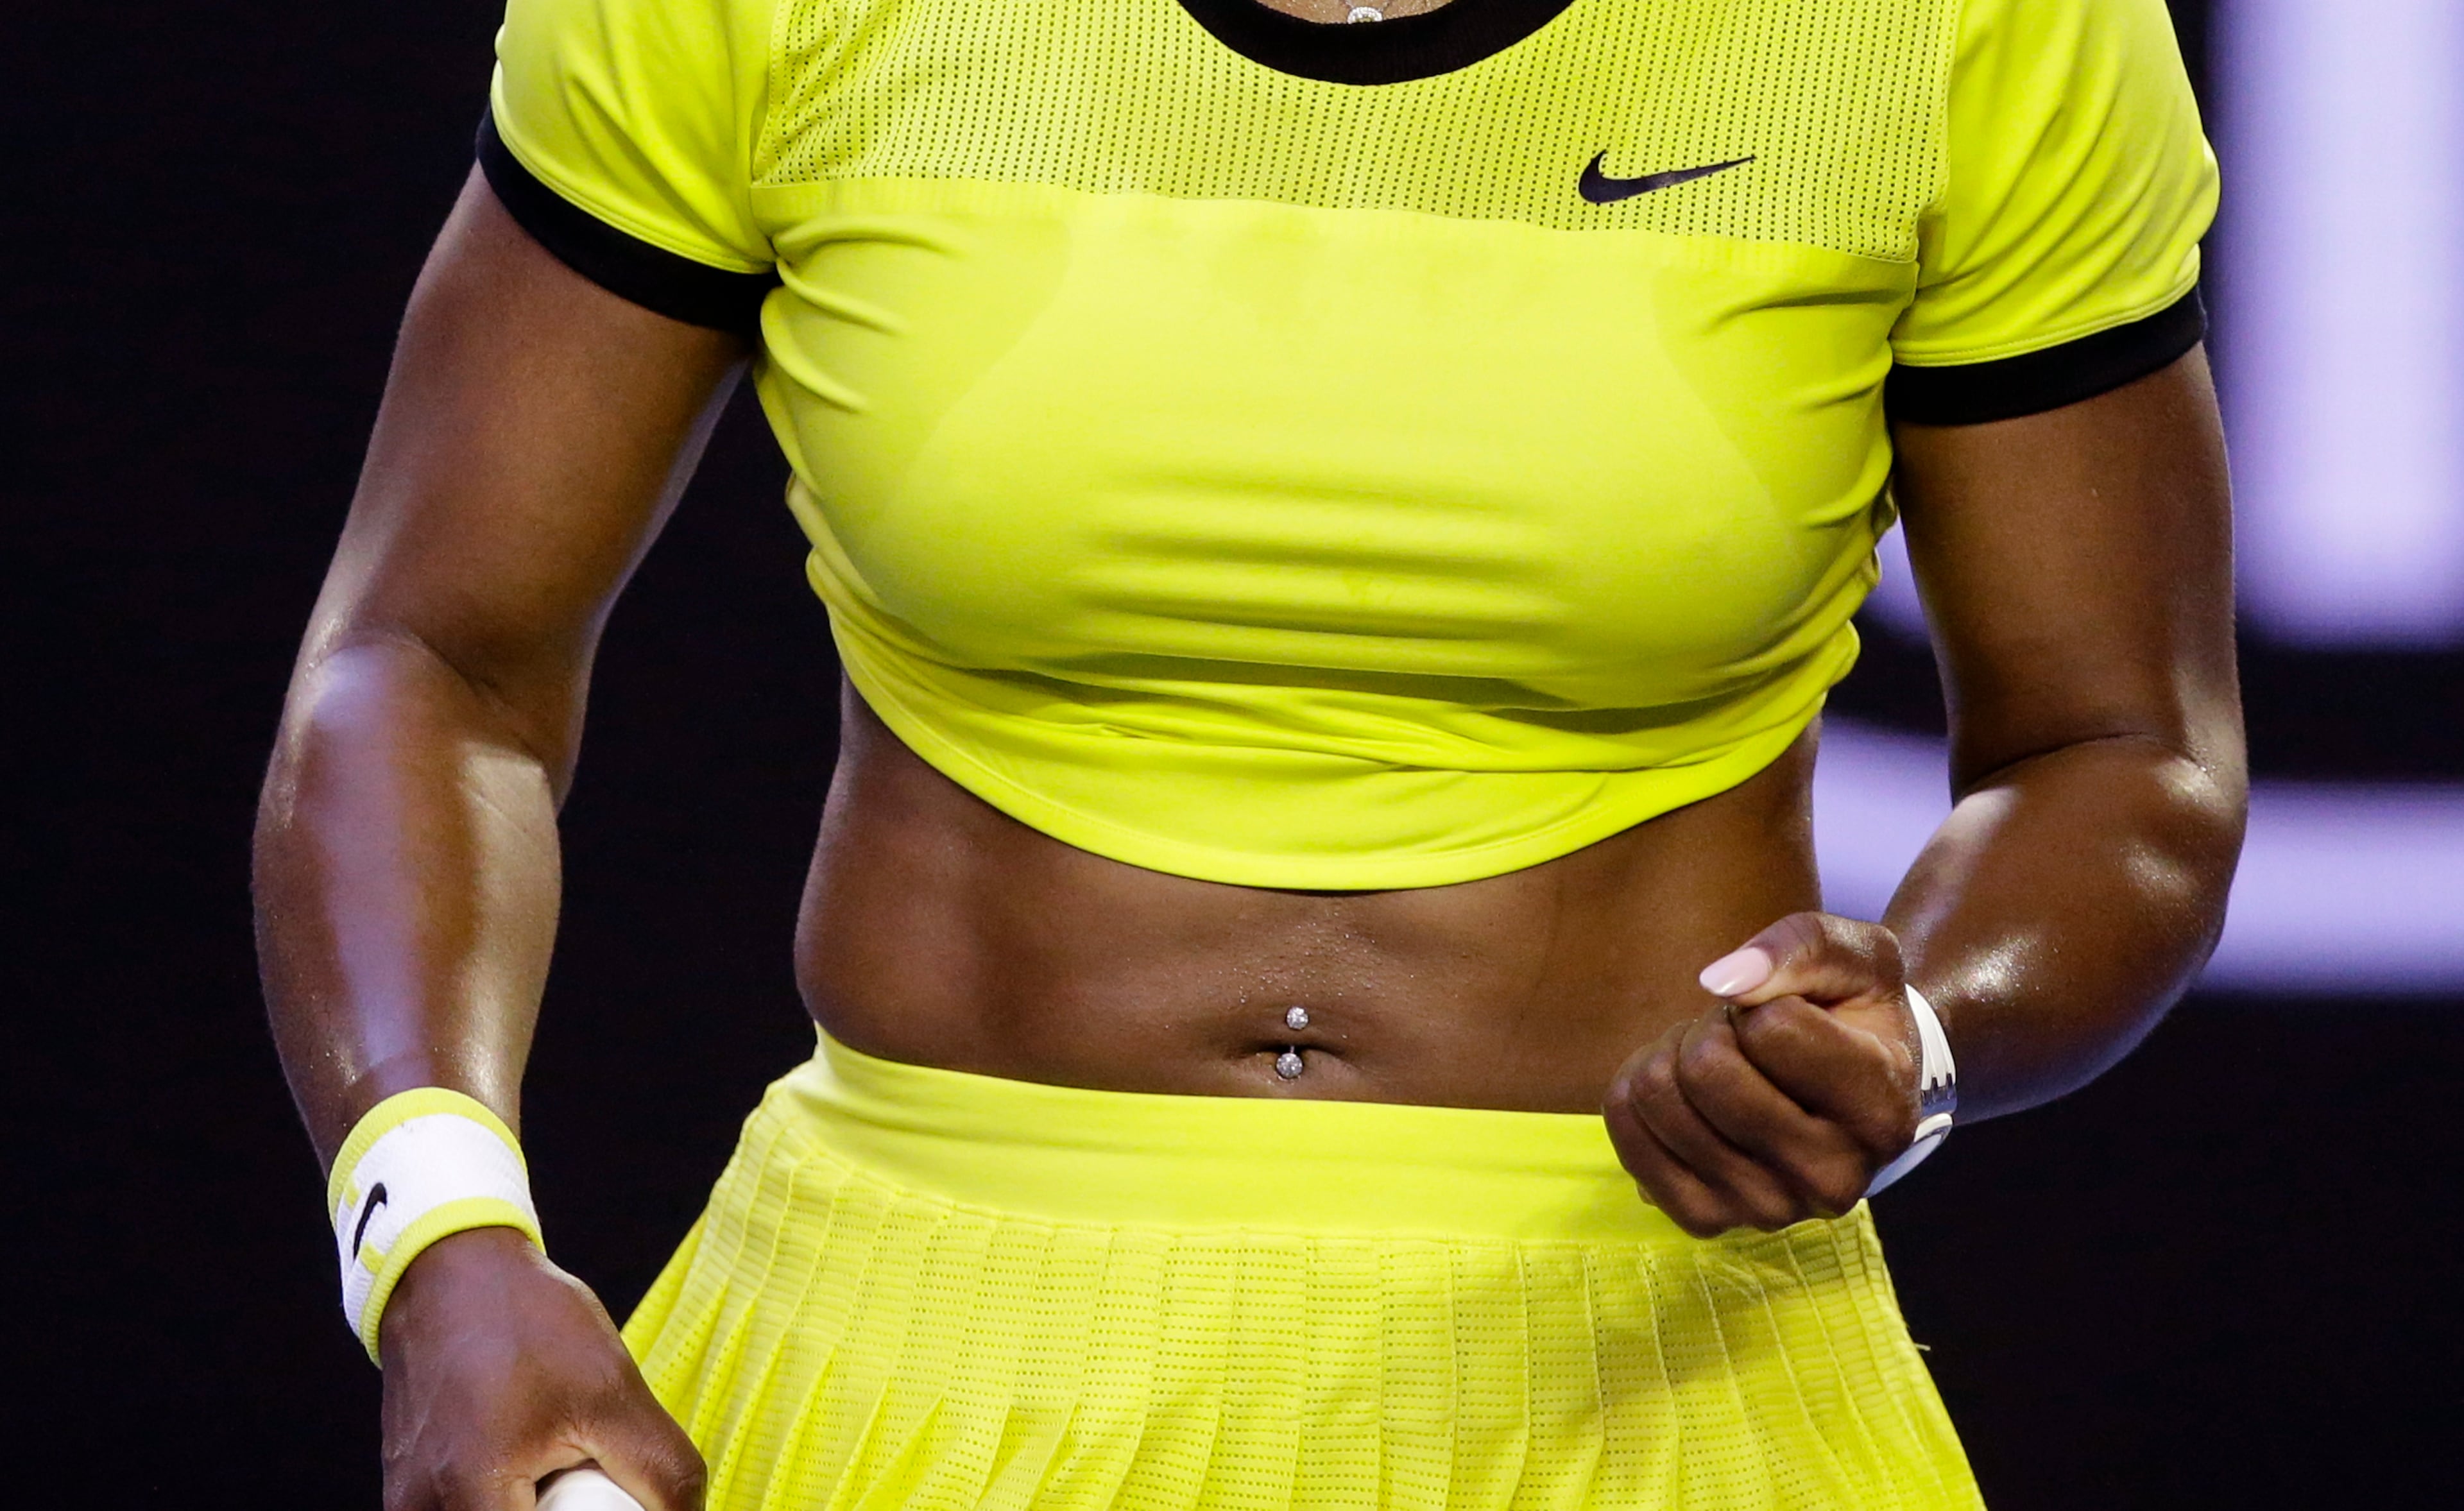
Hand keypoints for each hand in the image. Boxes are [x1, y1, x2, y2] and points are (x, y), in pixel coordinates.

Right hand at [376, 1227, 703, 1510]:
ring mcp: (409, 1505)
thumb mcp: (613, 1394)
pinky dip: (513, 1494)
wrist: (449, 1272)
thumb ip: (661, 1473)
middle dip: (570, 1509)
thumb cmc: (522, 1320)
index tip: (617, 1487)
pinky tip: (527, 1451)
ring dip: (543, 1504)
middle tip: (587, 1467)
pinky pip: (474, 1508)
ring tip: (556, 1452)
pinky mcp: (408, 1490)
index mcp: (468, 1500)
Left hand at [1603, 912, 1923, 1236]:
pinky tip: (1681, 1093)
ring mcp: (1767, 1210)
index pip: (1772, 1028)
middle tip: (1741, 1036)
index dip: (1765, 1000)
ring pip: (1657, 1097)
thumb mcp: (1858, 955)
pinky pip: (1626, 1138)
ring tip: (1720, 1061)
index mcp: (1881, 1114)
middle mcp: (1832, 1180)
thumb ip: (1801, 947)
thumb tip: (1721, 982)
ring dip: (1674, 1055)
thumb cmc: (1854, 1012)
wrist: (1848, 1085)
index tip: (1791, 1013)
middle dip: (1711, 1028)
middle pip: (1705, 1070)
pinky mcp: (1708, 1219)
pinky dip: (1636, 1094)